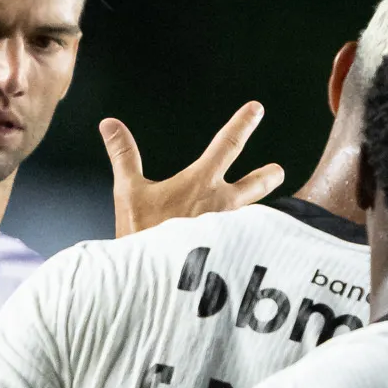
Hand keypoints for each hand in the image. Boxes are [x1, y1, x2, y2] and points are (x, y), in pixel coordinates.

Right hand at [102, 103, 284, 236]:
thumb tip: (109, 123)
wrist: (153, 279)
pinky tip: (255, 243)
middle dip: (268, 176)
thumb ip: (123, 154)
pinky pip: (248, 240)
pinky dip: (254, 237)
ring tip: (275, 211)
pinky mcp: (230, 254)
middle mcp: (223, 205)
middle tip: (277, 170)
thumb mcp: (128, 191)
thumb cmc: (141, 234)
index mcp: (201, 183)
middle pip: (255, 184)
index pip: (227, 144)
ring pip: (256, 215)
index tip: (257, 109)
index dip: (242, 123)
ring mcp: (230, 231)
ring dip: (264, 209)